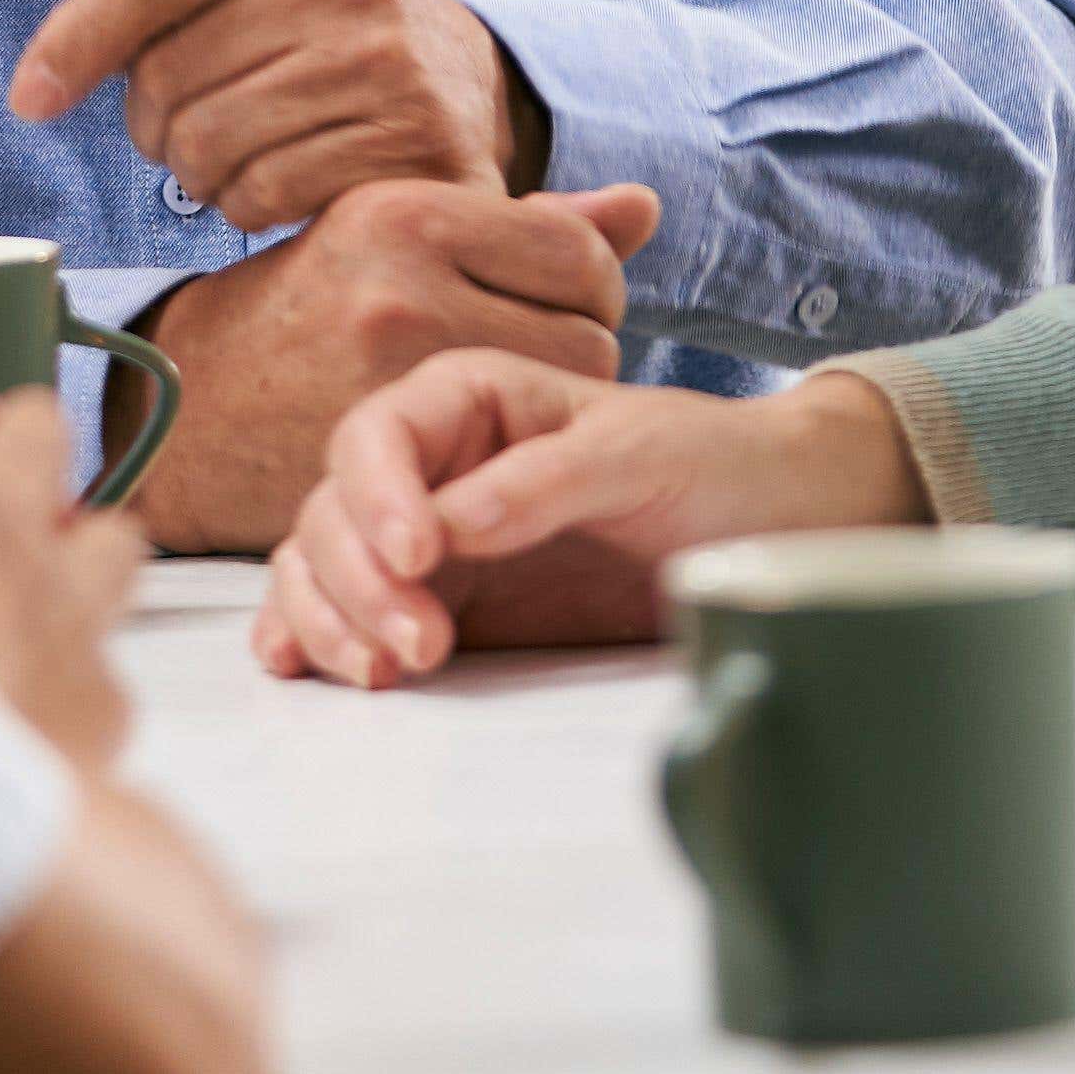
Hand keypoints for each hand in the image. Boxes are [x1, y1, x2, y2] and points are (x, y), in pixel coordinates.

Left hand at [13, 0, 543, 231]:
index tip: (29, 100)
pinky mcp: (414, 143)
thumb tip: (35, 89)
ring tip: (241, 156)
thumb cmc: (322, 33)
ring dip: (199, 173)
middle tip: (189, 131)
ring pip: (208, 145)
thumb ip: (153, 2)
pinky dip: (249, 207)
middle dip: (155, 124)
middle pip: (169, 77)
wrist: (467, 82)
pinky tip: (286, 184)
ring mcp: (390, 59)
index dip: (75, 40)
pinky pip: (262, 196)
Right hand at [126, 175, 661, 551]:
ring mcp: (390, 374)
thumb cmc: (310, 310)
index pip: (577, 250)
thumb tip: (645, 205)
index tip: (554, 303)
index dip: (587, 282)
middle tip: (534, 366)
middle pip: (589, 330)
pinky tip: (486, 458)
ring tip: (512, 409)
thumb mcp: (399, 238)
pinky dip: (517, 465)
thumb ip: (525, 227)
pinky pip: (515, 463)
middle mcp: (400, 284)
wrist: (194, 405)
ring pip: (561, 400)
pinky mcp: (388, 458)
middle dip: (580, 349)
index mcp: (406, 212)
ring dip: (556, 410)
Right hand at [256, 354, 925, 687]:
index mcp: (470, 398)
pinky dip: (312, 637)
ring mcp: (429, 541)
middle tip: (423, 646)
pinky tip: (301, 669)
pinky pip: (345, 613)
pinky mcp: (439, 605)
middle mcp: (432, 465)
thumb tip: (449, 525)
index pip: (381, 434)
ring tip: (384, 675)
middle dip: (358, 580)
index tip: (418, 559)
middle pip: (336, 509)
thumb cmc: (713, 464)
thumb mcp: (642, 455)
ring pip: (323, 565)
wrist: (773, 524)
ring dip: (332, 620)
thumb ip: (546, 481)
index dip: (378, 496)